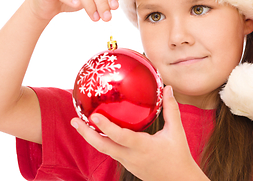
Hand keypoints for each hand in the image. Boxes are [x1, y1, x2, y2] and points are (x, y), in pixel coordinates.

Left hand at [71, 86, 208, 180]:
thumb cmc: (178, 155)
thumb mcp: (176, 131)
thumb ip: (171, 108)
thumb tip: (167, 88)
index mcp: (143, 147)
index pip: (120, 136)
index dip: (106, 126)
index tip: (93, 115)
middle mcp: (131, 156)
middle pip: (103, 146)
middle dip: (86, 134)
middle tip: (74, 121)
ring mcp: (127, 162)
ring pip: (104, 150)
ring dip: (90, 137)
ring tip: (79, 124)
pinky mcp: (127, 165)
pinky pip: (110, 152)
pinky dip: (101, 142)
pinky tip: (97, 133)